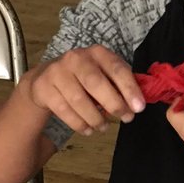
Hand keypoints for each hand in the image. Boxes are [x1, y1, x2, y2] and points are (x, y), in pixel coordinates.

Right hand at [23, 45, 144, 135]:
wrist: (46, 78)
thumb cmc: (84, 78)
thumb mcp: (103, 74)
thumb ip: (120, 86)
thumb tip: (137, 105)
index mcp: (97, 53)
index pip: (116, 68)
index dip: (129, 88)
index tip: (139, 107)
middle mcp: (76, 58)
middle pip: (96, 83)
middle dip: (113, 104)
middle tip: (125, 118)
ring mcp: (57, 72)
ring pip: (78, 100)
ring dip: (95, 118)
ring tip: (104, 127)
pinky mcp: (44, 88)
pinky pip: (64, 111)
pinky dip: (79, 124)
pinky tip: (88, 129)